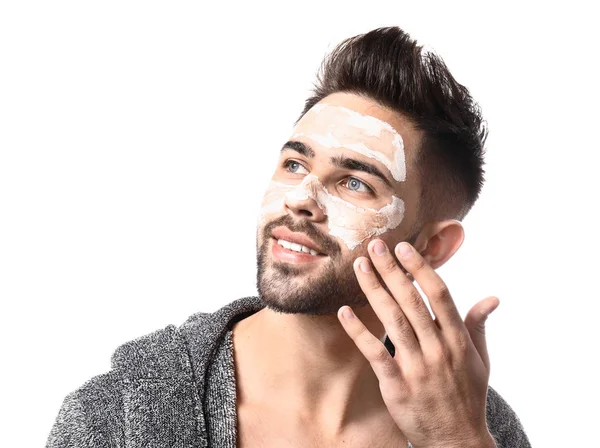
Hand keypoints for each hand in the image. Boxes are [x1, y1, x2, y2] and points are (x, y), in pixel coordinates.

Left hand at [337, 240, 498, 447]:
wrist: (457, 439)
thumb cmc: (467, 395)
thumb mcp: (481, 361)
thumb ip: (478, 325)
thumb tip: (491, 297)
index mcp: (459, 340)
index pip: (439, 295)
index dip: (421, 268)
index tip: (405, 247)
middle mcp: (438, 349)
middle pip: (411, 301)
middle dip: (391, 270)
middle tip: (374, 245)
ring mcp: (417, 367)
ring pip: (392, 321)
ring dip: (374, 291)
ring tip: (359, 267)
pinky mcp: (397, 386)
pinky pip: (375, 353)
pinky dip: (359, 331)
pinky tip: (344, 311)